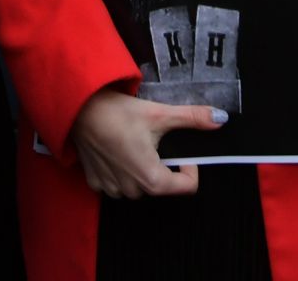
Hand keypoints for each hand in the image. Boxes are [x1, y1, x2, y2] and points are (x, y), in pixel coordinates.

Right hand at [68, 88, 225, 198]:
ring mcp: (110, 188)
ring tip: (134, 142)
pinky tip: (116, 149)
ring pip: (139, 185)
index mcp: (151, 178)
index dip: (191, 168)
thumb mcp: (159, 112)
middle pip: (161, 185)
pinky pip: (117, 183)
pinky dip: (121, 170)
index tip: (182, 149)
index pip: (186, 187)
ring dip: (142, 169)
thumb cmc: (117, 111)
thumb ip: (192, 118)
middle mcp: (131, 190)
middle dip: (164, 165)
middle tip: (154, 139)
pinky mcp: (95, 182)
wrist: (77, 107)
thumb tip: (220, 119)